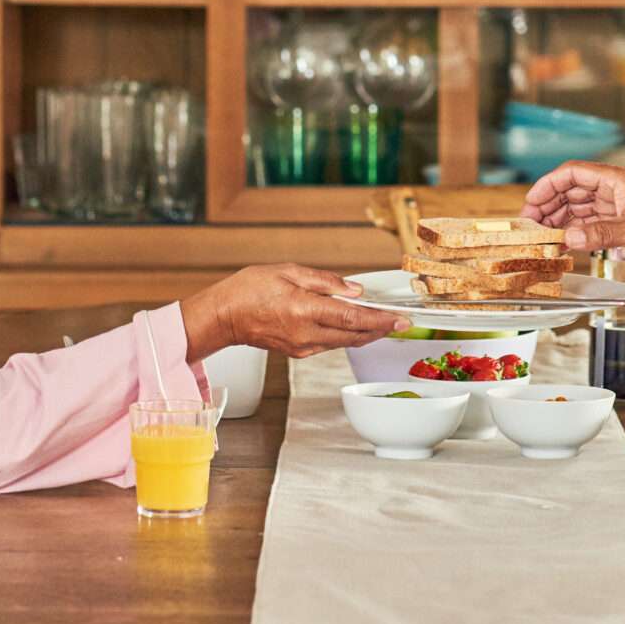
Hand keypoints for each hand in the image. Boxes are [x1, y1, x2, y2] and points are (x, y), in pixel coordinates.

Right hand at [179, 264, 403, 361]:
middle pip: (355, 336)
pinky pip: (330, 344)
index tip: (401, 320)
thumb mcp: (288, 272)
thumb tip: (354, 290)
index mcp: (305, 311)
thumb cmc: (249, 290)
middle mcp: (307, 334)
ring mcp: (303, 347)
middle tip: (401, 323)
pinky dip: (346, 336)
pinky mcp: (298, 352)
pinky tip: (354, 326)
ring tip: (383, 322)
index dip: (381, 320)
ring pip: (344, 343)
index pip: (353, 319)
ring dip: (366, 334)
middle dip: (381, 330)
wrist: (223, 317)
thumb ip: (325, 281)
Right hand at [522, 163, 624, 267]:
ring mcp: (616, 208)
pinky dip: (574, 232)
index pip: (573, 174)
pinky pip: (589, 225)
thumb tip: (569, 237)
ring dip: (560, 220)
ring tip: (542, 236)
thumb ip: (601, 233)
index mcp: (616, 180)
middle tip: (531, 225)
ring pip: (578, 209)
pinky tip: (563, 243)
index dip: (549, 185)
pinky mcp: (621, 225)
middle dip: (549, 205)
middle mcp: (613, 191)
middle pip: (571, 191)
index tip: (531, 202)